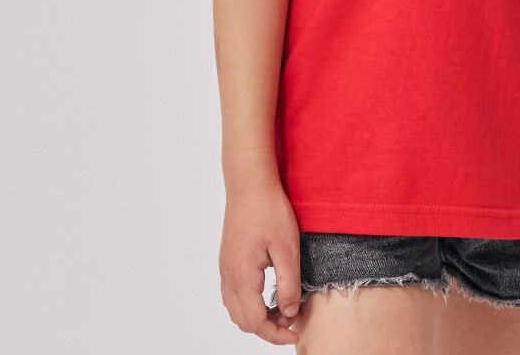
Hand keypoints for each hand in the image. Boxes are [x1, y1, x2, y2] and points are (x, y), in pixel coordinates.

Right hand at [218, 178, 302, 344]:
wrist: (249, 184)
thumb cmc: (269, 211)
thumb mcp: (287, 249)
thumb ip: (288, 285)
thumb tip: (288, 313)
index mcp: (242, 278)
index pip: (256, 322)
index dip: (276, 335)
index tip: (295, 335)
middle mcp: (228, 277)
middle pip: (243, 321)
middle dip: (267, 328)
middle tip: (291, 321)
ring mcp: (225, 269)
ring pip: (236, 310)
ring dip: (257, 317)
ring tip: (281, 308)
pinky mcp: (227, 260)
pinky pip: (233, 295)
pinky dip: (249, 304)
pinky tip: (267, 294)